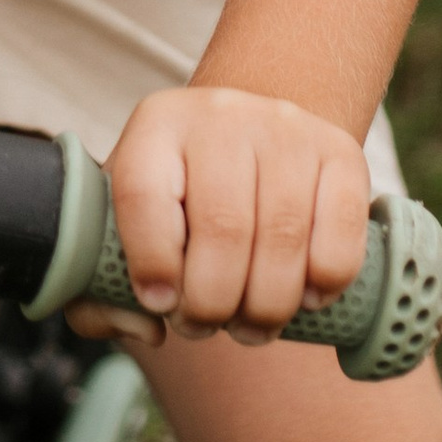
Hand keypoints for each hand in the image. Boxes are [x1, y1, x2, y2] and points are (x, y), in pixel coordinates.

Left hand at [78, 83, 372, 349]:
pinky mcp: (341, 153)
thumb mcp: (124, 221)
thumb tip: (144, 326)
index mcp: (156, 126)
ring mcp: (287, 129)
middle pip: (223, 228)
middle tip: (206, 326)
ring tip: (249, 325)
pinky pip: (340, 240)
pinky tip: (302, 296)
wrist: (250, 135)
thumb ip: (99, 288)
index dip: (151, 263)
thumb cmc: (178, 197)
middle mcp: (222, 115)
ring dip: (266, 309)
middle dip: (213, 305)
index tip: (160, 304)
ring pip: (284, 239)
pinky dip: (322, 287)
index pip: (144, 195)